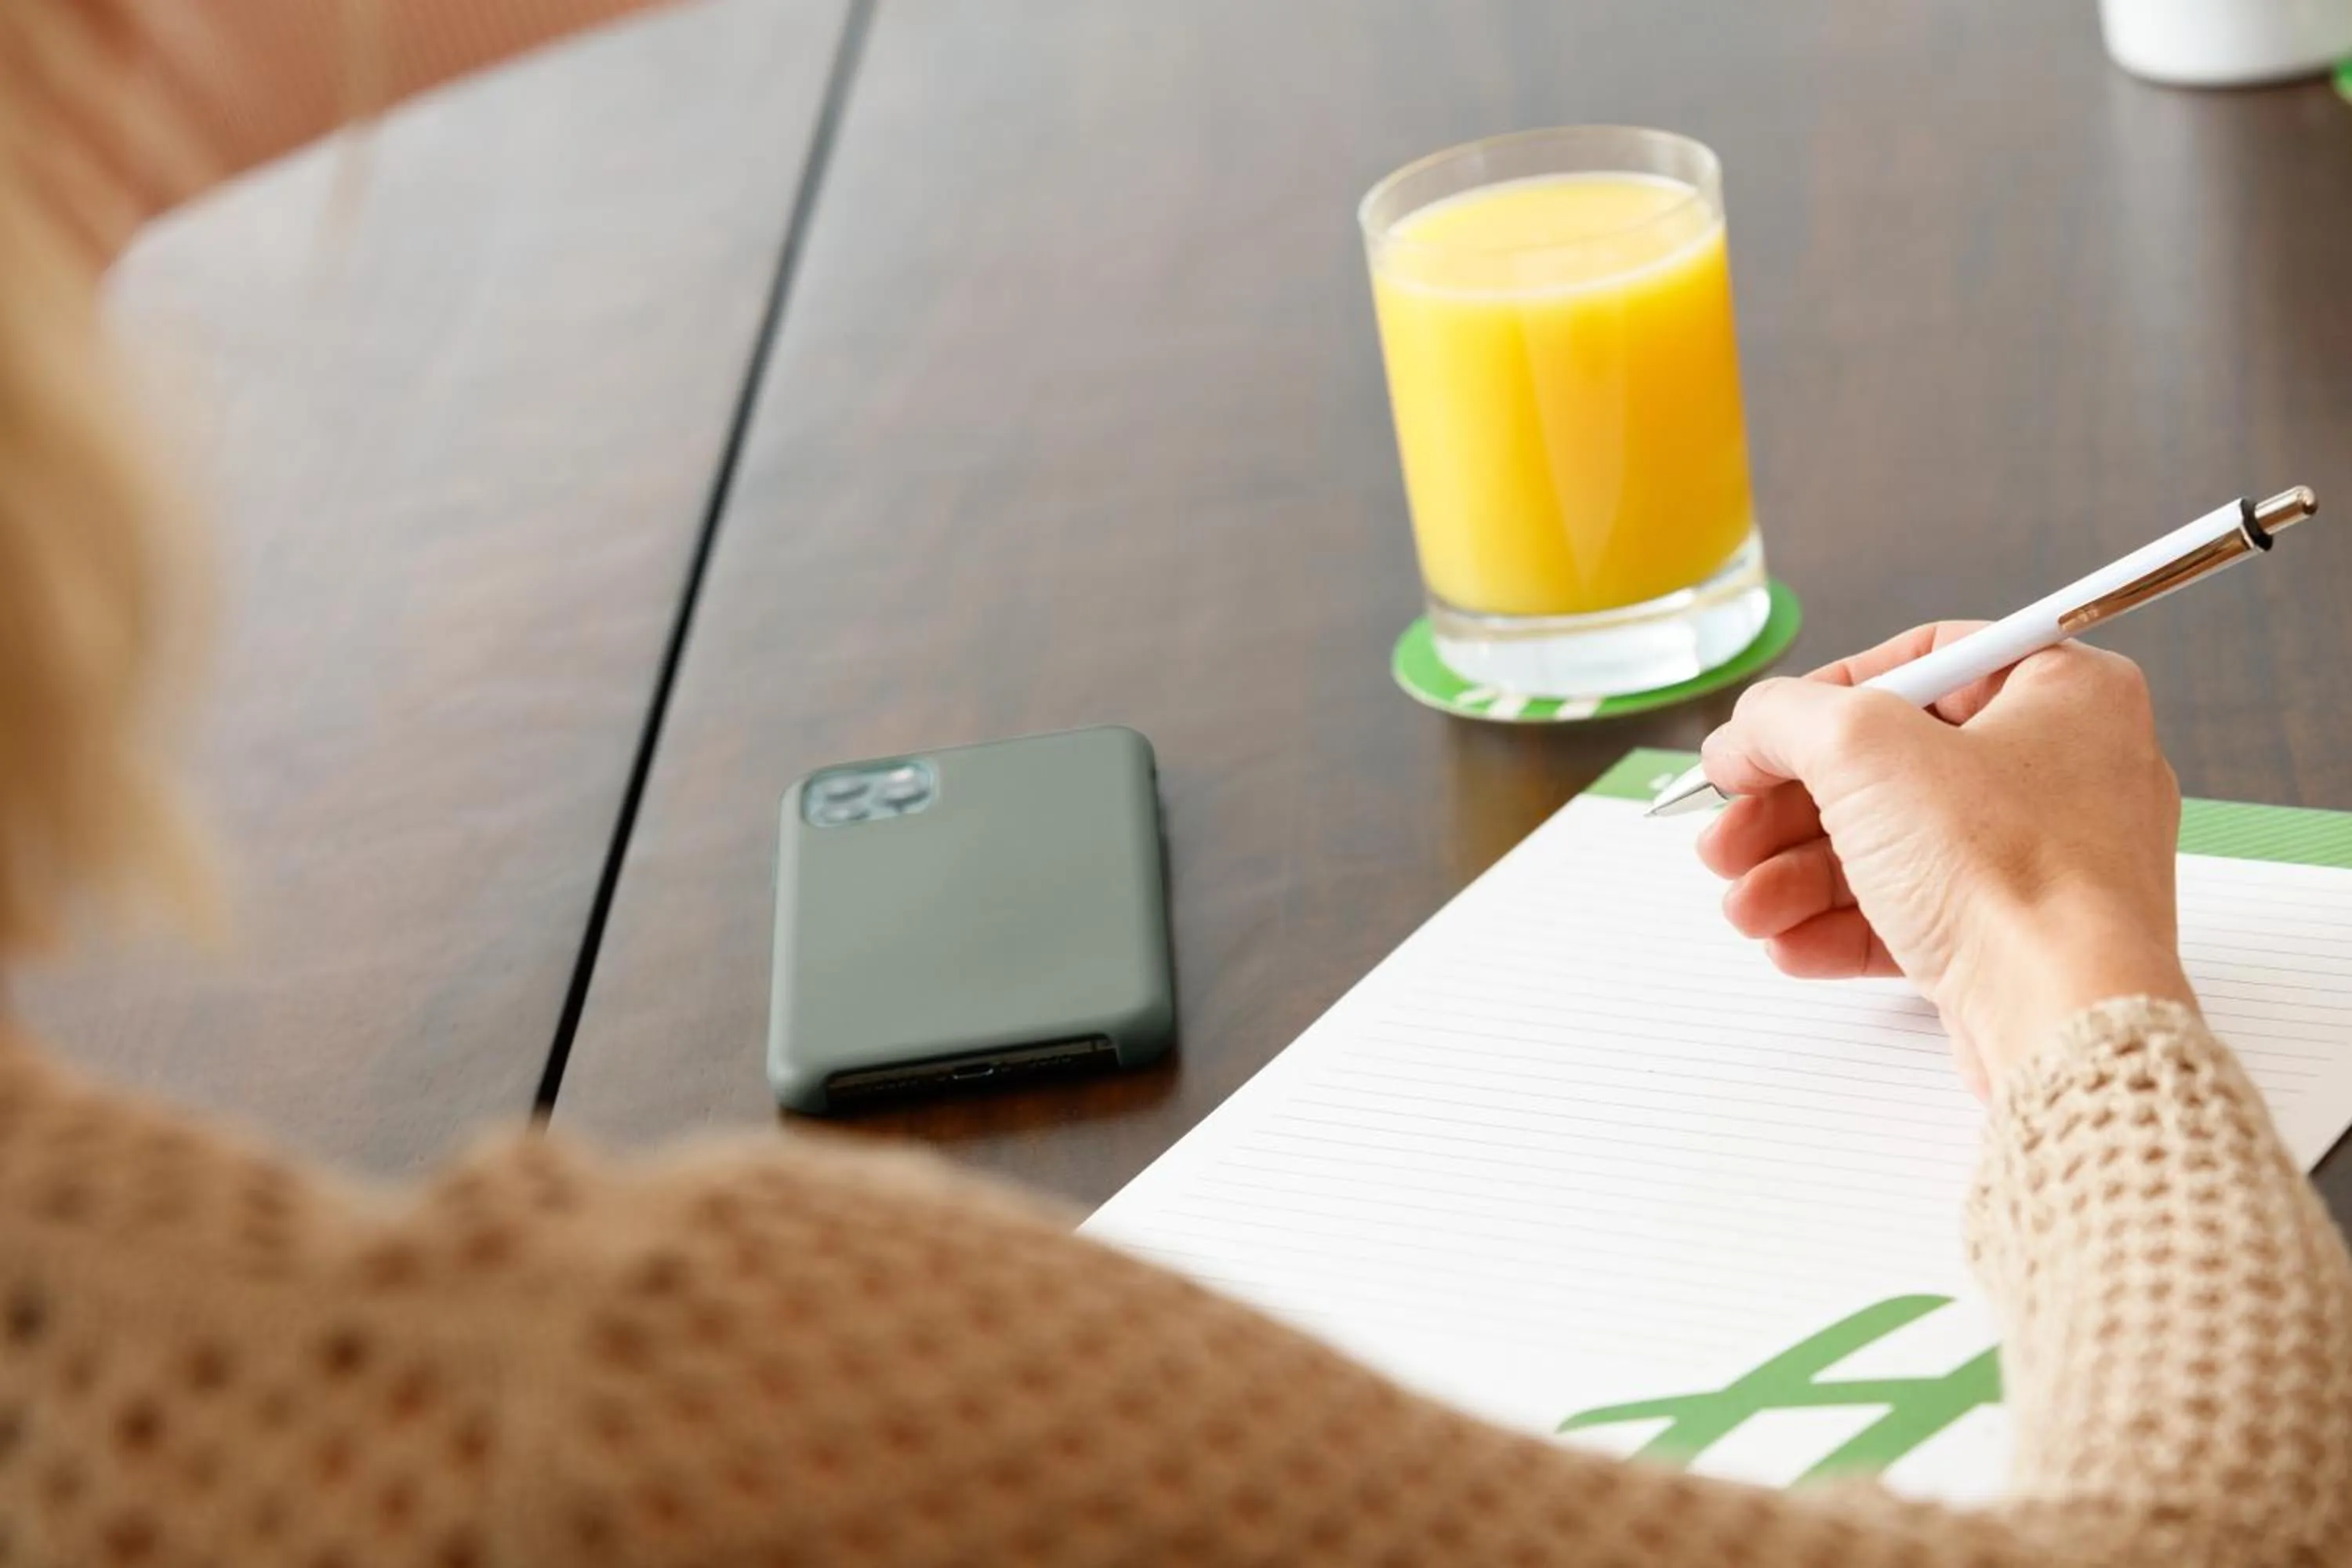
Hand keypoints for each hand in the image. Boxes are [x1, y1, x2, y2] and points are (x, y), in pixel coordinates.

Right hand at [1694, 624, 2194, 1097]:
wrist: (2063, 1018)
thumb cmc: (2010, 874)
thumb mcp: (1860, 748)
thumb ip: (1782, 717)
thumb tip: (1744, 733)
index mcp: (2065, 693)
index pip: (1922, 663)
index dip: (1825, 697)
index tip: (1762, 737)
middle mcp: (2067, 769)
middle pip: (1889, 767)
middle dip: (1787, 811)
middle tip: (1728, 835)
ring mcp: (2045, 860)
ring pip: (1892, 848)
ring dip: (1797, 876)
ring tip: (1746, 906)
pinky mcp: (2018, 937)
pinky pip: (1916, 913)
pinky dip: (1842, 924)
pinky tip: (1790, 941)